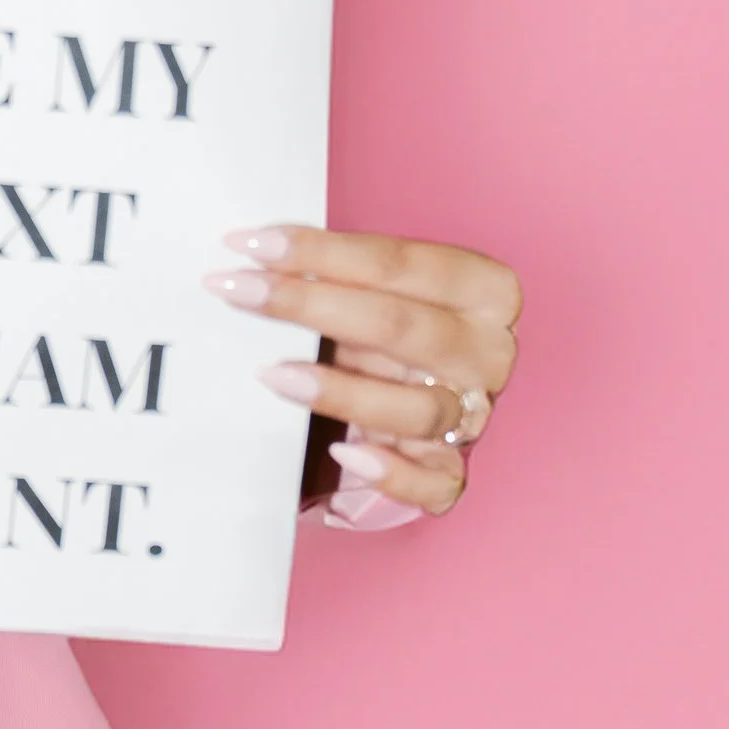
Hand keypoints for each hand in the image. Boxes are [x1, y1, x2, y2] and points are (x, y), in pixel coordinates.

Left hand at [205, 224, 521, 518]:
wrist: (388, 403)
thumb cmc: (377, 333)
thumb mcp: (366, 293)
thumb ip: (334, 274)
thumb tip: (253, 253)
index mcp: (483, 291)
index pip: (399, 263)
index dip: (323, 251)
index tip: (251, 245)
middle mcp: (488, 352)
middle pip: (403, 327)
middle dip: (312, 305)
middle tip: (240, 292)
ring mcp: (474, 416)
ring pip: (419, 408)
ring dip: (342, 393)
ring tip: (273, 375)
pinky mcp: (452, 471)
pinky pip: (434, 483)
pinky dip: (393, 473)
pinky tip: (345, 457)